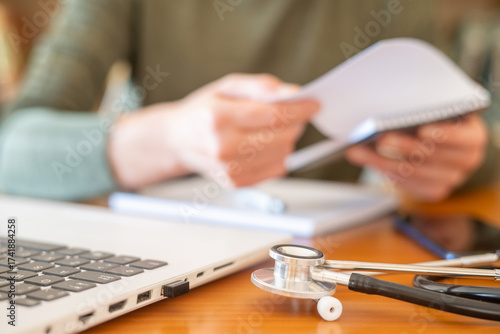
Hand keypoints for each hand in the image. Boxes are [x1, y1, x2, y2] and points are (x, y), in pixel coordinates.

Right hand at [108, 73, 318, 188]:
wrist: (178, 140)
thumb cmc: (203, 111)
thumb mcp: (226, 86)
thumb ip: (260, 86)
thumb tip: (291, 94)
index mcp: (218, 118)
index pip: (273, 115)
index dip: (300, 109)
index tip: (314, 103)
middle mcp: (223, 147)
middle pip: (281, 137)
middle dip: (295, 123)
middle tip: (293, 113)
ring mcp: (229, 169)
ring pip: (282, 154)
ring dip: (287, 139)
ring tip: (272, 128)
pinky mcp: (236, 182)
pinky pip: (276, 169)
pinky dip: (279, 155)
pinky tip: (264, 145)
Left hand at [345, 114, 487, 201]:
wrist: (438, 142)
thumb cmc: (436, 118)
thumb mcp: (438, 107)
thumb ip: (427, 105)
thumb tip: (401, 99)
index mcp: (473, 136)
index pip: (465, 138)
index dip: (445, 135)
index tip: (422, 129)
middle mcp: (466, 160)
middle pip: (433, 156)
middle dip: (404, 147)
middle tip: (381, 137)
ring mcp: (450, 178)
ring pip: (414, 172)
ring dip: (383, 160)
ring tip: (359, 150)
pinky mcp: (433, 190)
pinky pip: (407, 184)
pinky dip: (384, 171)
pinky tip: (367, 159)